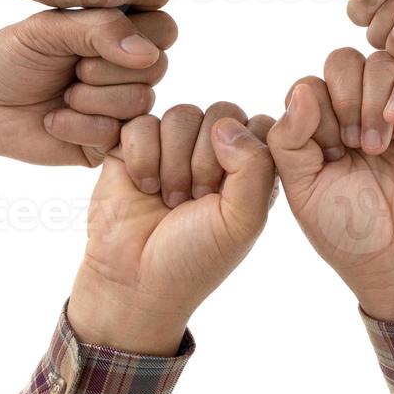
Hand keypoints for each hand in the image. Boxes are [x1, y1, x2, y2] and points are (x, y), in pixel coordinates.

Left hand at [0, 8, 177, 167]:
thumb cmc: (11, 58)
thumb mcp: (51, 28)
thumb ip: (101, 28)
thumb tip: (148, 54)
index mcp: (122, 32)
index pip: (163, 28)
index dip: (132, 33)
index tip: (86, 35)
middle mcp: (130, 69)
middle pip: (157, 65)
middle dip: (104, 67)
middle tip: (71, 68)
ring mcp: (124, 105)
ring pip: (140, 99)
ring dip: (90, 98)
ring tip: (62, 95)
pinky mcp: (110, 141)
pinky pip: (117, 132)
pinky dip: (77, 126)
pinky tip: (54, 120)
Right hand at [67, 107, 277, 354]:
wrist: (134, 280)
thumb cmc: (195, 256)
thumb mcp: (242, 220)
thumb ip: (255, 168)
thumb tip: (227, 125)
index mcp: (249, 166)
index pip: (260, 124)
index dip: (245, 153)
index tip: (226, 196)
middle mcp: (214, 150)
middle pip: (222, 113)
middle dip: (206, 159)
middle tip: (194, 199)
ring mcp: (173, 145)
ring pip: (182, 114)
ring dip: (174, 162)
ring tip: (169, 199)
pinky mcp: (133, 146)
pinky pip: (142, 122)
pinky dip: (142, 157)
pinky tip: (142, 187)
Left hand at [268, 49, 393, 320]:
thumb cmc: (348, 228)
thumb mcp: (302, 189)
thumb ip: (288, 141)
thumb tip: (301, 92)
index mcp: (318, 128)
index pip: (308, 85)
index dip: (315, 108)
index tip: (328, 152)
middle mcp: (353, 112)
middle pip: (342, 61)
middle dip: (345, 96)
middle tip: (352, 145)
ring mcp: (392, 111)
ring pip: (381, 62)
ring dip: (373, 100)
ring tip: (376, 147)